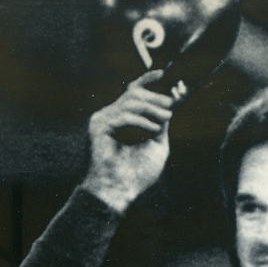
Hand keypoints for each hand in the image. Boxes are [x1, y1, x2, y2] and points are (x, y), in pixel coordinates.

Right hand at [82, 71, 177, 212]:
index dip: (147, 81)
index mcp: (122, 120)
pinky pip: (123, 115)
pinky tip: (153, 130)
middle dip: (154, 97)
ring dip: (151, 108)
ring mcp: (102, 119)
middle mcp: (110, 116)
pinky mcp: (98, 126)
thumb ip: (160, 126)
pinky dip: (141, 121)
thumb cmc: (137, 175)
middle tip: (169, 104)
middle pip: (132, 93)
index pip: (132, 93)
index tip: (163, 74)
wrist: (120, 191)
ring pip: (129, 102)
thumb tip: (168, 107)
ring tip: (165, 118)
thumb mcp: (157, 145)